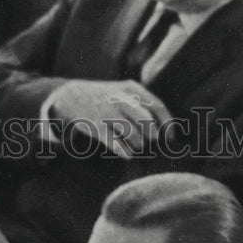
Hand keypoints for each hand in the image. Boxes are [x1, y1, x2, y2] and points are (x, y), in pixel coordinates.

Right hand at [46, 79, 172, 156]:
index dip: (167, 124)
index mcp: (131, 88)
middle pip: (146, 122)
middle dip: (151, 136)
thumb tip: (163, 131)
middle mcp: (121, 99)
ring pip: (133, 135)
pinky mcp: (97, 127)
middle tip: (149, 142)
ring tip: (136, 146)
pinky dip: (126, 152)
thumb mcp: (124, 92)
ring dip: (138, 145)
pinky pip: (118, 145)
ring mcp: (108, 113)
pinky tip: (127, 153)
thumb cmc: (105, 98)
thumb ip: (143, 106)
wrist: (72, 96)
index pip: (157, 106)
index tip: (170, 138)